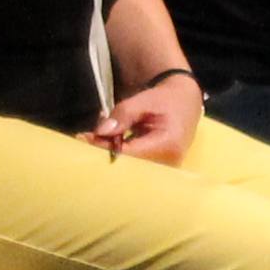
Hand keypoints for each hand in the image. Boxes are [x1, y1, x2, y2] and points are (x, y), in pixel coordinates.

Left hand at [85, 73, 200, 162]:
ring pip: (129, 166)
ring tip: (100, 133)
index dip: (105, 147)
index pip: (129, 154)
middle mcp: (169, 163)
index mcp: (167, 145)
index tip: (85, 137)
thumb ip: (123, 115)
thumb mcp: (143, 100)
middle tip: (88, 136)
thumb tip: (101, 132)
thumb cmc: (164, 100)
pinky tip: (111, 139)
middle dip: (105, 150)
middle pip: (128, 165)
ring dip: (111, 151)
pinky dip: (120, 153)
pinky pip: (134, 165)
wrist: (184, 103)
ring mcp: (165, 169)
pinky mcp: (159, 169)